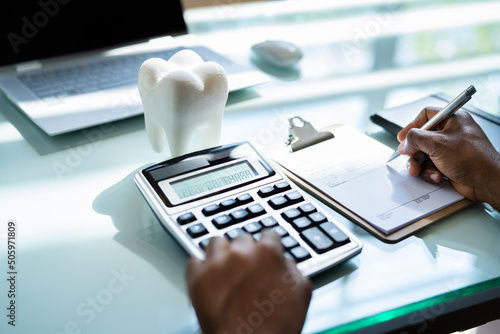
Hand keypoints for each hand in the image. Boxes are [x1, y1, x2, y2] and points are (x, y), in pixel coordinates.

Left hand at [186, 230, 311, 333]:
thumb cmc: (275, 327)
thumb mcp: (301, 293)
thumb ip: (292, 268)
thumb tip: (283, 260)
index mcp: (268, 252)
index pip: (268, 234)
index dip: (267, 246)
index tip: (263, 252)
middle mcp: (241, 252)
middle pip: (241, 239)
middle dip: (244, 252)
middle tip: (245, 270)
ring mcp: (216, 263)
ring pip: (215, 243)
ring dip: (221, 254)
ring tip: (224, 272)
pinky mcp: (197, 277)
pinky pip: (194, 261)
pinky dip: (200, 269)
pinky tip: (208, 280)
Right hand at [397, 107, 499, 210]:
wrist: (487, 182)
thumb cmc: (472, 159)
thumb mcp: (437, 144)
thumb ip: (415, 139)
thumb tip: (405, 142)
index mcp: (453, 120)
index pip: (426, 115)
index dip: (412, 125)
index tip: (403, 137)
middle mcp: (451, 133)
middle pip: (422, 138)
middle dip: (414, 152)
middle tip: (410, 158)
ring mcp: (450, 149)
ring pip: (424, 154)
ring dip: (421, 164)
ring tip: (421, 171)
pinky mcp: (449, 163)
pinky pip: (430, 165)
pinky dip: (430, 172)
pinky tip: (437, 175)